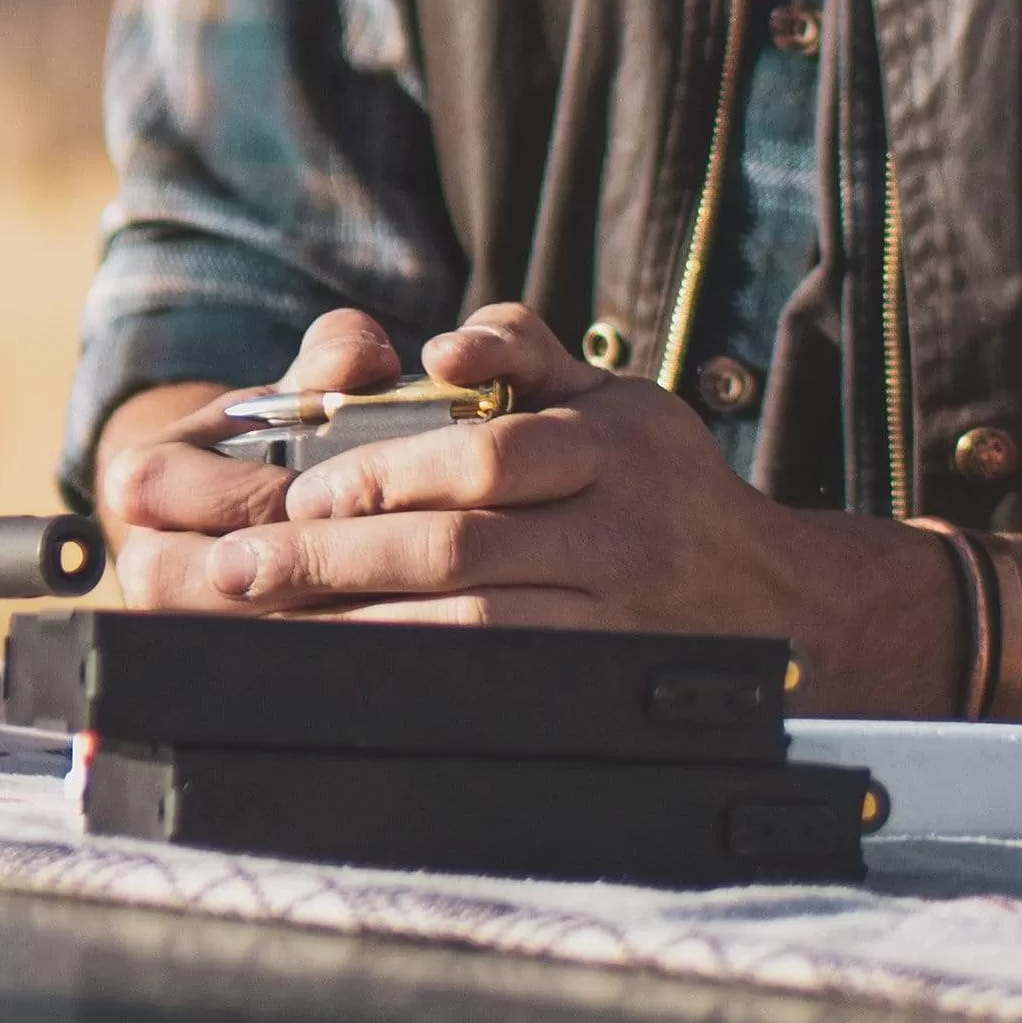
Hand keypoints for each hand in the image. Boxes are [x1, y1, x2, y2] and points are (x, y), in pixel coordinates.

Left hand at [101, 302, 955, 711]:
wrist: (777, 600)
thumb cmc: (663, 481)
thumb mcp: (612, 395)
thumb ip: (523, 349)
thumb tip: (443, 338)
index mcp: (615, 445)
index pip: (486, 457)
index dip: (387, 474)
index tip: (305, 490)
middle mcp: (621, 530)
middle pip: (461, 549)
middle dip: (338, 559)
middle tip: (244, 567)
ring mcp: (616, 616)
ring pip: (472, 630)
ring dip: (359, 627)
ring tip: (274, 624)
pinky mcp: (603, 683)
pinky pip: (493, 684)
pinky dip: (412, 678)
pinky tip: (348, 672)